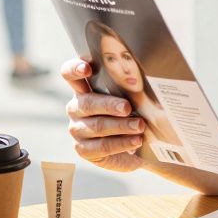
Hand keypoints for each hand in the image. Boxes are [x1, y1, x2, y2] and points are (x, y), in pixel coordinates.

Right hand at [62, 58, 145, 172]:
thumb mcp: (130, 99)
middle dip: (109, 105)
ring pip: (97, 126)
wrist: (134, 147)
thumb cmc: (131, 115)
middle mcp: (76, 107)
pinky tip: (135, 141)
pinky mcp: (83, 149)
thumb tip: (147, 79)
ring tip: (140, 126)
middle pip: (87, 103)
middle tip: (127, 107)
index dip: (75, 69)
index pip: (70, 74)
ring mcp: (77, 129)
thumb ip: (129, 88)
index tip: (87, 68)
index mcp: (84, 89)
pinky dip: (121, 143)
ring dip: (121, 126)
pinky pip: (102, 146)